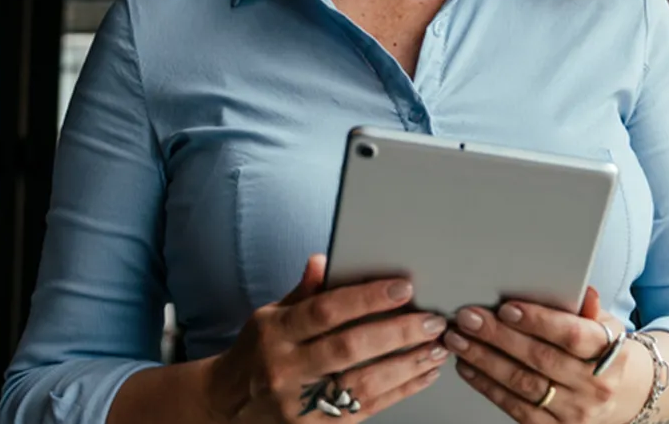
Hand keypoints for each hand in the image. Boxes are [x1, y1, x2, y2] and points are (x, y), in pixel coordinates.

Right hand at [203, 254, 450, 420]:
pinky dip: (401, 390)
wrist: (230, 403)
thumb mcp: (270, 315)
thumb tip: (324, 259)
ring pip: (362, 384)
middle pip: (349, 349)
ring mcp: (300, 403)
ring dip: (407, 365)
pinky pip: (366, 409)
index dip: (367, 298)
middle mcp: (285, 369)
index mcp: (275, 333)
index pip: (325, 311)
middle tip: (432, 321)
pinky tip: (425, 374)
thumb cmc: (260, 351)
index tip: (404, 288)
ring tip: (437, 348)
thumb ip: (303, 291)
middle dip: (397, 333)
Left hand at [445, 286, 649, 422]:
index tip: (506, 308)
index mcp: (610, 353)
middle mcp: (595, 385)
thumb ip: (588, 310)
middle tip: (469, 319)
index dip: (538, 321)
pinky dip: (487, 386)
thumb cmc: (602, 353)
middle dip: (499, 336)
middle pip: (540, 358)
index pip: (572, 335)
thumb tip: (583, 291)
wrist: (620, 396)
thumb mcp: (606, 326)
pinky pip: (515, 407)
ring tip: (460, 340)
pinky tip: (469, 368)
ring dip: (485, 360)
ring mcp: (575, 411)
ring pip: (522, 383)